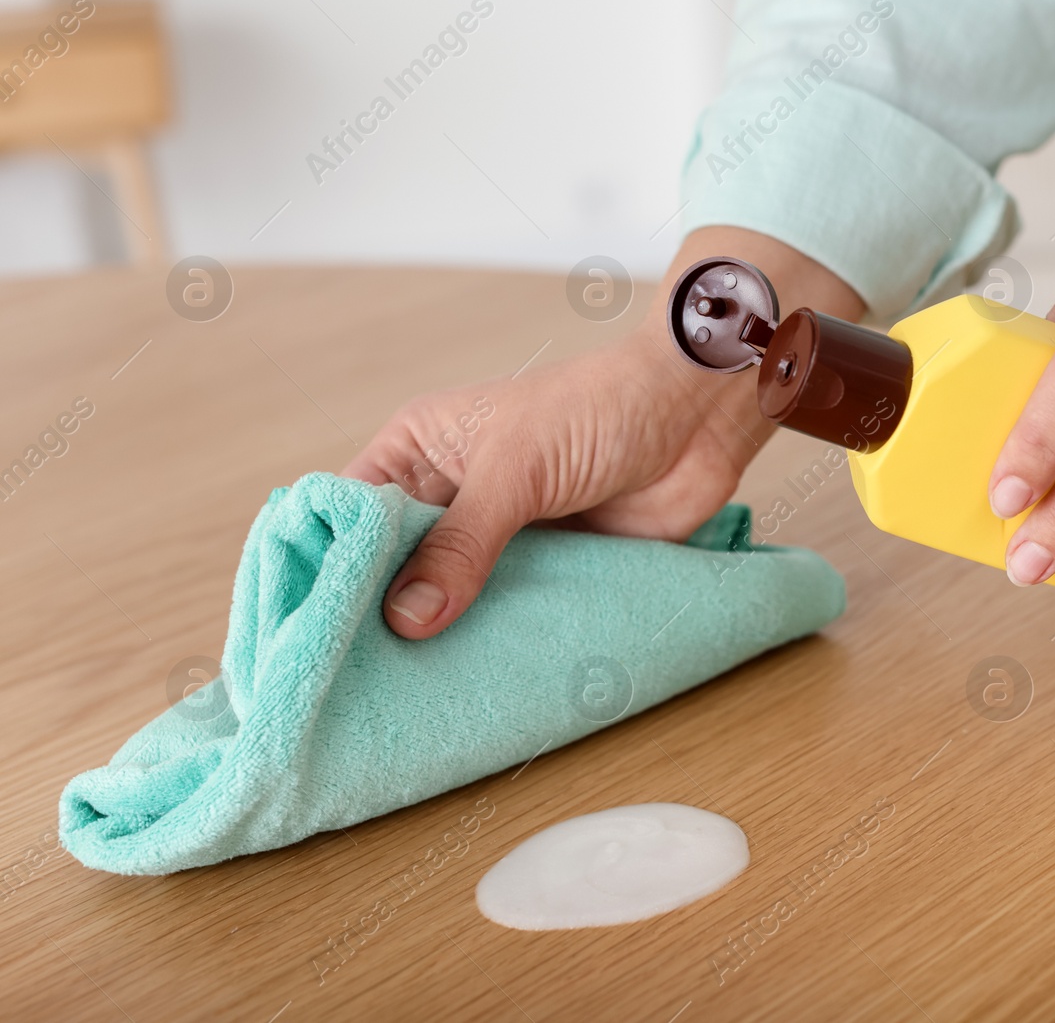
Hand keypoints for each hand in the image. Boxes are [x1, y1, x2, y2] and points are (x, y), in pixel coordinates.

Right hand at [346, 226, 863, 638]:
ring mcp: (499, 537)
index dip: (328, 564)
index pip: (350, 512)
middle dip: (379, 615)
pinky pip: (506, 616)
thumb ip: (461, 542)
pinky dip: (492, 644)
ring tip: (400, 698)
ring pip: (449, 599)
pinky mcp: (547, 569)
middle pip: (393, 567)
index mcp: (420, 450)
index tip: (306, 626)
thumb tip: (406, 619)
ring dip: (438, 639)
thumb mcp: (515, 469)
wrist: (696, 418)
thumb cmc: (599, 408)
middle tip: (347, 679)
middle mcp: (450, 495)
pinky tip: (468, 686)